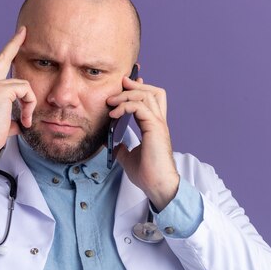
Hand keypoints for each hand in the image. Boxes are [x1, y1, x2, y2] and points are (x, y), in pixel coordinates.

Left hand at [106, 75, 179, 210]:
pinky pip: (139, 107)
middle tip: (120, 84)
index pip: (152, 100)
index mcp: (154, 127)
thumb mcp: (129, 159)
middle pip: (153, 92)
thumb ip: (122, 149)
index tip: (125, 86)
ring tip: (111, 101)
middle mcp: (159, 123)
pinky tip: (114, 114)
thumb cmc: (148, 175)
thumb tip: (112, 146)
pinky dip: (125, 106)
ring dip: (127, 94)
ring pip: (147, 95)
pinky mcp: (155, 128)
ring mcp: (158, 124)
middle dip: (135, 85)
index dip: (140, 90)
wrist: (158, 186)